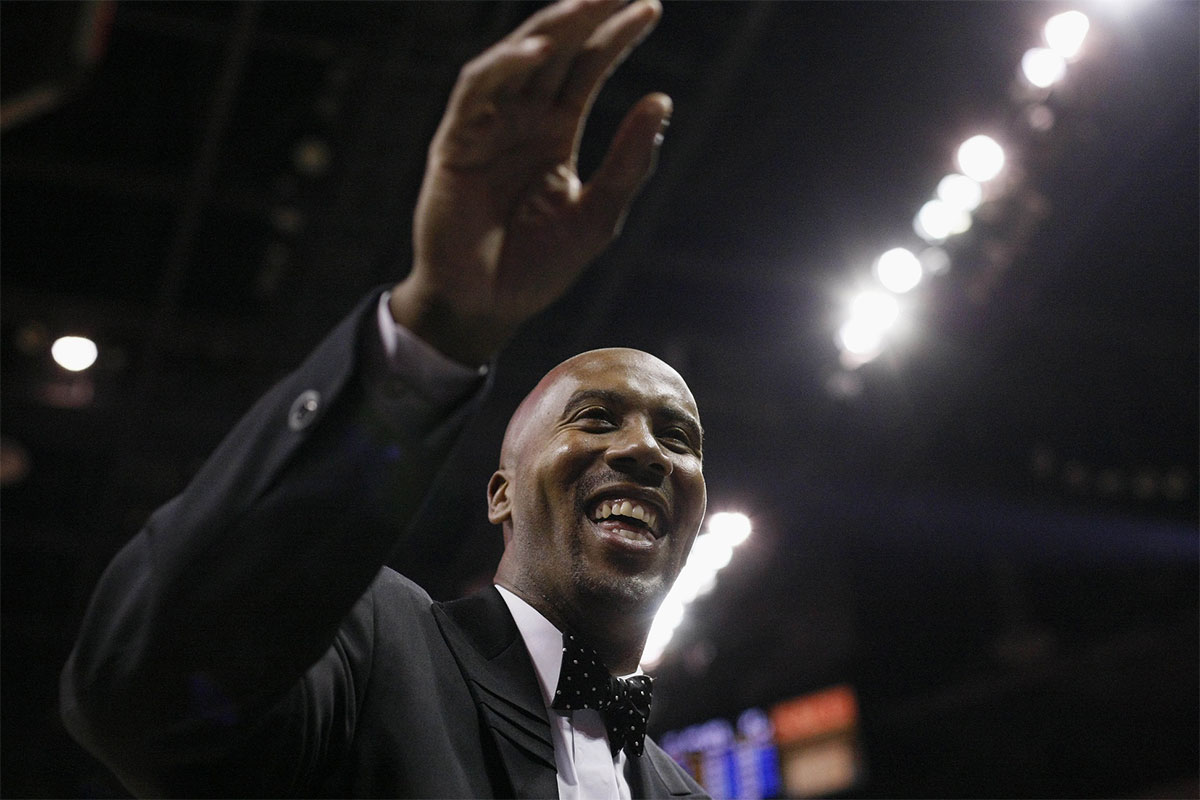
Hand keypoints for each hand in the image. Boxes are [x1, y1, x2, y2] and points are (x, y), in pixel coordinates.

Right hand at [390, 0, 670, 364]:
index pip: (587, 69)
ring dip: (551, 29)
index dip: (615, 36)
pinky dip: (504, 67)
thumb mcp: (597, 217)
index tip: (650, 6)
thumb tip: (661, 101)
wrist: (486, 308)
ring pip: (516, 60)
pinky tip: (539, 51)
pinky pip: (477, 93)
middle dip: (587, 15)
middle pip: (555, 52)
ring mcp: (486, 128)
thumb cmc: (537, 268)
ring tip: (587, 5)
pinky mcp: (455, 144)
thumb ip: (628, 163)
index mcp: (554, 133)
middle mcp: (520, 121)